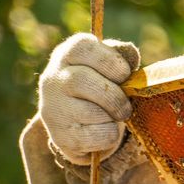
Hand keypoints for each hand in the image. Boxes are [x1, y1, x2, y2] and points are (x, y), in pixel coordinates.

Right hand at [38, 32, 139, 164]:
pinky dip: (110, 136)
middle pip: (83, 80)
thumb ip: (121, 57)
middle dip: (114, 95)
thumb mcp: (109, 67)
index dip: (111, 61)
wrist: (82, 128)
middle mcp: (53, 79)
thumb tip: (131, 54)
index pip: (83, 47)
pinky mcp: (61, 136)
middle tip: (125, 105)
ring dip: (113, 116)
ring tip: (112, 117)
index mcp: (67, 55)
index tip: (124, 74)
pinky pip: (98, 136)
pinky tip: (101, 130)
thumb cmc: (102, 88)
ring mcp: (52, 109)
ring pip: (92, 112)